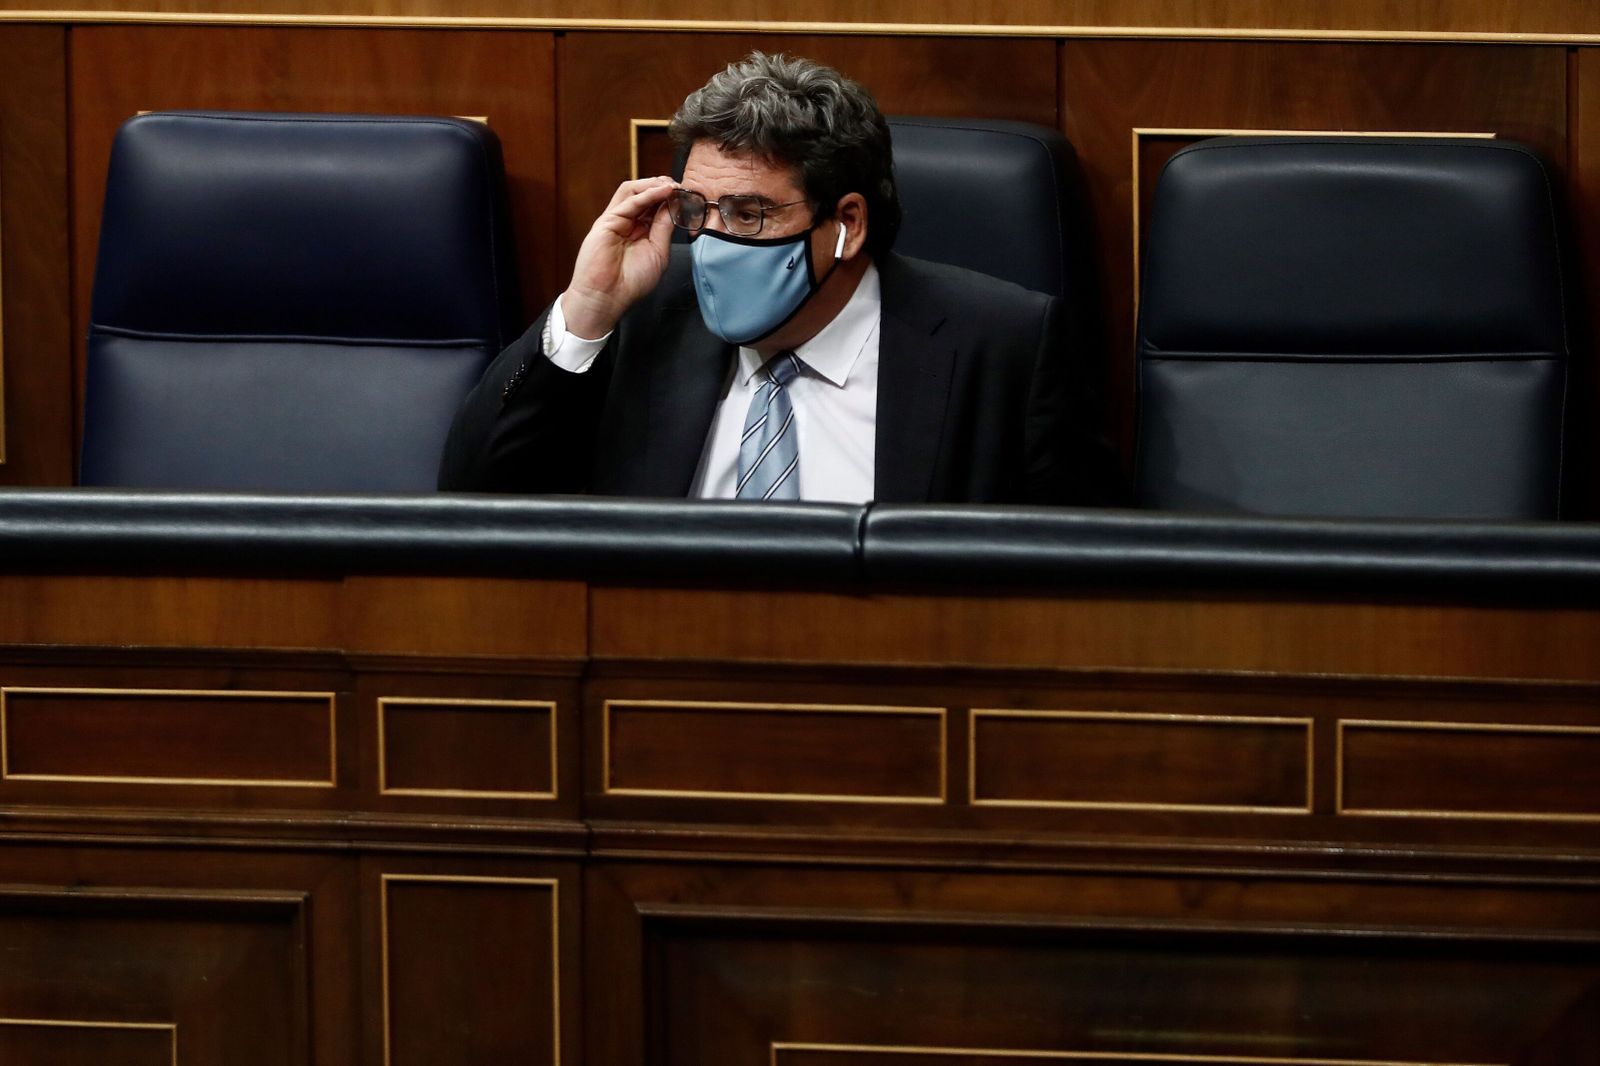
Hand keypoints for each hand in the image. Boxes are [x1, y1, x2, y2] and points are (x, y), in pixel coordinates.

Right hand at [561, 175, 677, 338]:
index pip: (656, 206)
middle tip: (682, 187)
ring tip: (672, 185)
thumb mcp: (658, 253)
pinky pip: (628, 201)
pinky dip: (647, 194)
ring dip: (654, 185)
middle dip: (664, 187)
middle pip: (644, 194)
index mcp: (641, 231)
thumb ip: (664, 228)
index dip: (671, 199)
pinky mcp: (607, 221)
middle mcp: (628, 222)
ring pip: (633, 191)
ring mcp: (616, 220)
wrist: (608, 298)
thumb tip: (673, 206)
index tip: (688, 195)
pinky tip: (663, 191)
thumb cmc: (631, 283)